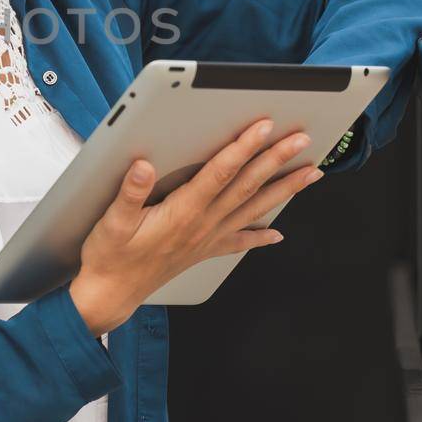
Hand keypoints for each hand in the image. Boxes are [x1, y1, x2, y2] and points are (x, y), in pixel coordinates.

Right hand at [67, 117, 324, 335]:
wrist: (111, 294)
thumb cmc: (110, 258)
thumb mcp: (112, 221)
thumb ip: (129, 192)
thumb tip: (144, 165)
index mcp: (182, 213)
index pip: (220, 173)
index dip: (243, 147)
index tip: (264, 127)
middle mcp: (202, 225)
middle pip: (246, 186)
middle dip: (276, 160)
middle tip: (301, 140)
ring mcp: (206, 239)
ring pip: (252, 209)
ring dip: (283, 190)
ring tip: (311, 174)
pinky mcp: (202, 251)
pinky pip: (239, 242)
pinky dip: (260, 237)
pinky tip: (277, 235)